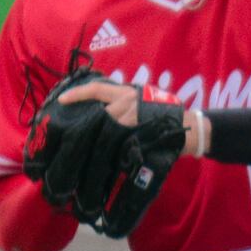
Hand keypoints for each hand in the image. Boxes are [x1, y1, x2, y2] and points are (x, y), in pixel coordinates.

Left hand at [61, 81, 207, 156]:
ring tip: (81, 153)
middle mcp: (129, 103)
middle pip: (99, 115)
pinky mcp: (141, 137)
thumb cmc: (164, 114)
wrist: (188, 128)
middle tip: (68, 137)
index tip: (61, 100)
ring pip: (107, 131)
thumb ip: (123, 104)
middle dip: (84, 127)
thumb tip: (101, 113)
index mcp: (128, 93)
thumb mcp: (143, 100)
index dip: (78, 94)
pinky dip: (111, 153)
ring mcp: (135, 121)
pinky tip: (103, 160)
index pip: (97, 89)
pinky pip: (120, 146)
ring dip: (95, 143)